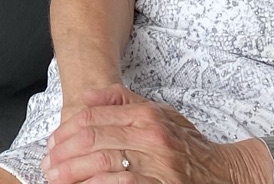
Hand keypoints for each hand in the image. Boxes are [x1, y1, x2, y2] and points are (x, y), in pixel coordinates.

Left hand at [46, 87, 260, 183]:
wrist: (226, 172)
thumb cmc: (188, 145)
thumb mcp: (161, 114)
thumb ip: (124, 103)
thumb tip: (88, 97)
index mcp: (147, 115)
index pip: (94, 118)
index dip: (67, 131)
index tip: (52, 144)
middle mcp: (151, 136)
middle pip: (93, 140)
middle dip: (64, 153)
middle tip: (47, 164)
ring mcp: (157, 164)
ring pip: (103, 164)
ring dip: (73, 173)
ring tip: (55, 178)